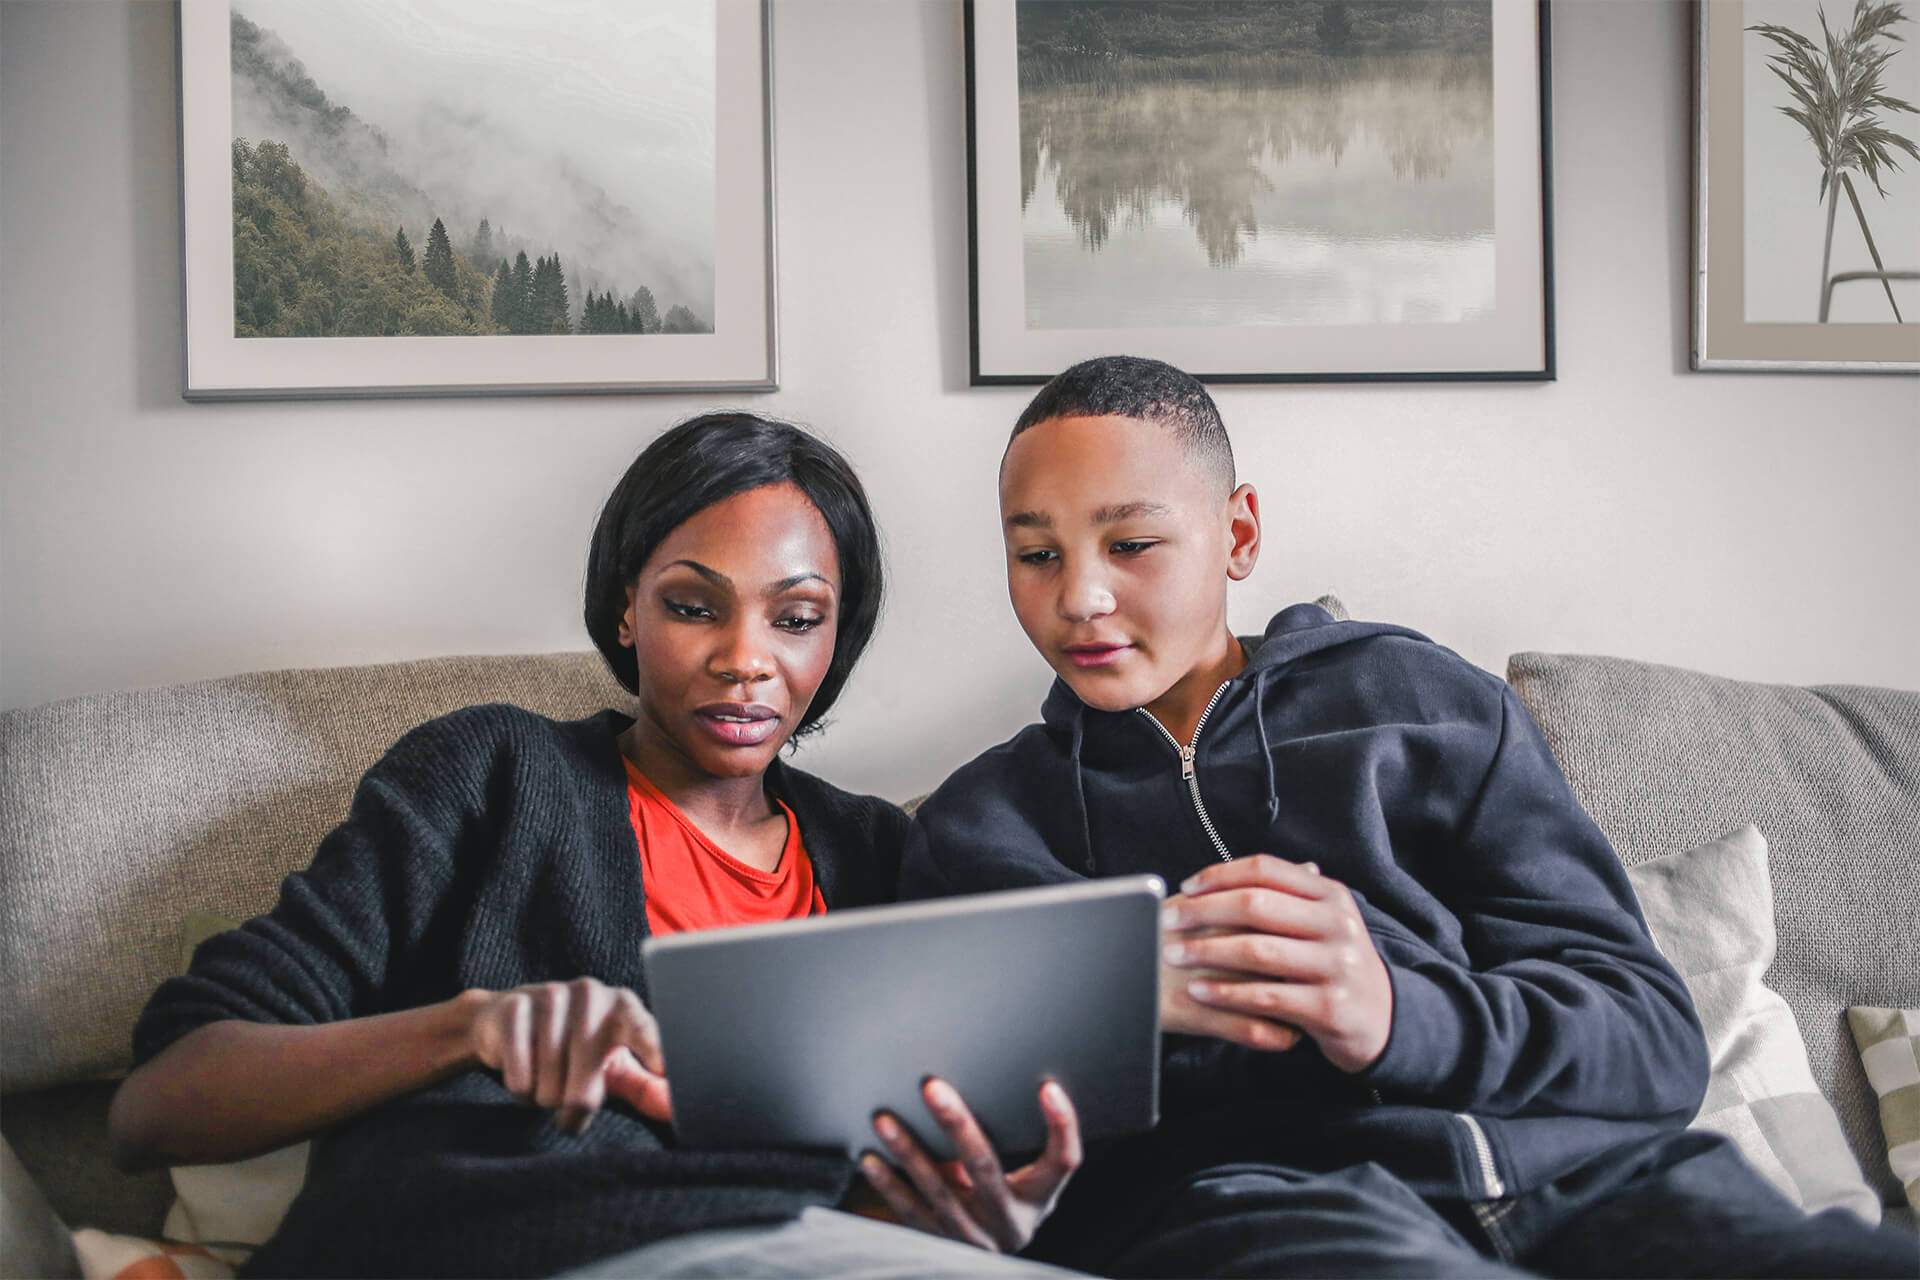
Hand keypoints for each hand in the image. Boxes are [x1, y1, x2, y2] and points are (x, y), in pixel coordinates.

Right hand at [465, 978, 672, 1131]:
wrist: (508, 1020)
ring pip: (550, 1088)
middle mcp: (592, 995)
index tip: (664, 1069)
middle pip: (586, 1089)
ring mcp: (552, 996)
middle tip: (572, 1106)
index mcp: (624, 1008)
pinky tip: (524, 1071)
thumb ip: (646, 1087)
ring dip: (545, 1097)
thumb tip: (673, 1110)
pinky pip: (520, 1078)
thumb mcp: (613, 1064)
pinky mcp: (516, 1007)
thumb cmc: (574, 1048)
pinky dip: (521, 1090)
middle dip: (576, 1109)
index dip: (654, 1051)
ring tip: (547, 1076)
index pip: (644, 1031)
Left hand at [860, 1077, 1080, 1253]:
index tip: (1048, 1087)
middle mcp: (1007, 1222)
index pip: (1063, 1162)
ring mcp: (972, 1237)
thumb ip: (1007, 1144)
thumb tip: (964, 1089)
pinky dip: (889, 1185)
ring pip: (938, 1191)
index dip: (1062, 1125)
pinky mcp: (940, 1244)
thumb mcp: (1025, 1182)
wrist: (990, 1259)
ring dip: (909, 1152)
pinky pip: (910, 1212)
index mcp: (1038, 1199)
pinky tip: (871, 1160)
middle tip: (932, 1087)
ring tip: (885, 1120)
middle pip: (986, 1168)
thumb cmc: (1009, 1204)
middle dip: (957, 1125)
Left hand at [1160, 855, 1392, 1071]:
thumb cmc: (1333, 963)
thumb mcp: (1321, 921)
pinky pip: (1265, 996)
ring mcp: (1336, 966)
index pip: (1266, 870)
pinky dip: (1226, 993)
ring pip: (1257, 951)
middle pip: (1256, 905)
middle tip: (1168, 921)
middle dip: (1203, 912)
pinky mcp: (1329, 1008)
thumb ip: (1281, 895)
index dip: (1220, 875)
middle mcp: (1337, 924)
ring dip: (1206, 952)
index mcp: (1330, 895)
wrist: (1381, 1018)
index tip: (1185, 887)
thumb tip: (1218, 874)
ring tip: (1173, 955)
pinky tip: (1199, 991)